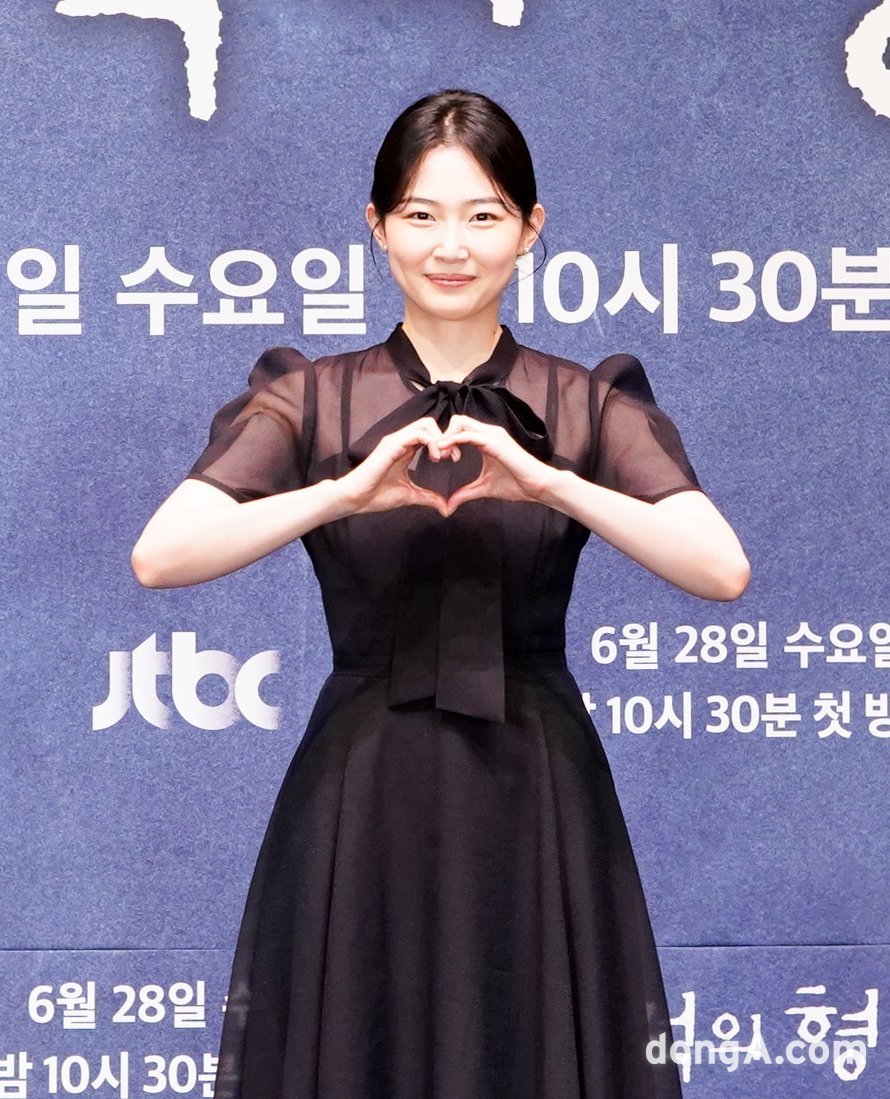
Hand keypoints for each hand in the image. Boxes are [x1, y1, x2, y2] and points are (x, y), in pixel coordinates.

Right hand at [338, 416, 457, 516]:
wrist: (354, 499)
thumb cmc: (375, 496)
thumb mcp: (409, 496)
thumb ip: (427, 498)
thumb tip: (444, 507)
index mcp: (404, 449)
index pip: (429, 433)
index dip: (445, 442)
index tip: (453, 459)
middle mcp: (400, 441)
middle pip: (429, 423)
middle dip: (446, 437)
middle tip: (452, 457)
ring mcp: (395, 441)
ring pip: (425, 424)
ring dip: (440, 439)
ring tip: (443, 458)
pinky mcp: (391, 445)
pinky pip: (417, 434)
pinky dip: (432, 442)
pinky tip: (435, 458)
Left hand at [437, 414, 555, 514]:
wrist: (539, 486)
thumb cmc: (517, 484)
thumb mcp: (484, 488)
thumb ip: (466, 493)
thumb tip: (449, 505)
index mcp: (487, 439)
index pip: (461, 428)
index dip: (447, 439)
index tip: (440, 457)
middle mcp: (490, 432)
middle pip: (458, 420)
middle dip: (443, 434)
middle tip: (438, 455)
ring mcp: (493, 435)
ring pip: (461, 422)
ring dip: (446, 436)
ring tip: (440, 455)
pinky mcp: (496, 442)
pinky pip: (469, 435)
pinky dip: (454, 441)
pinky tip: (447, 453)